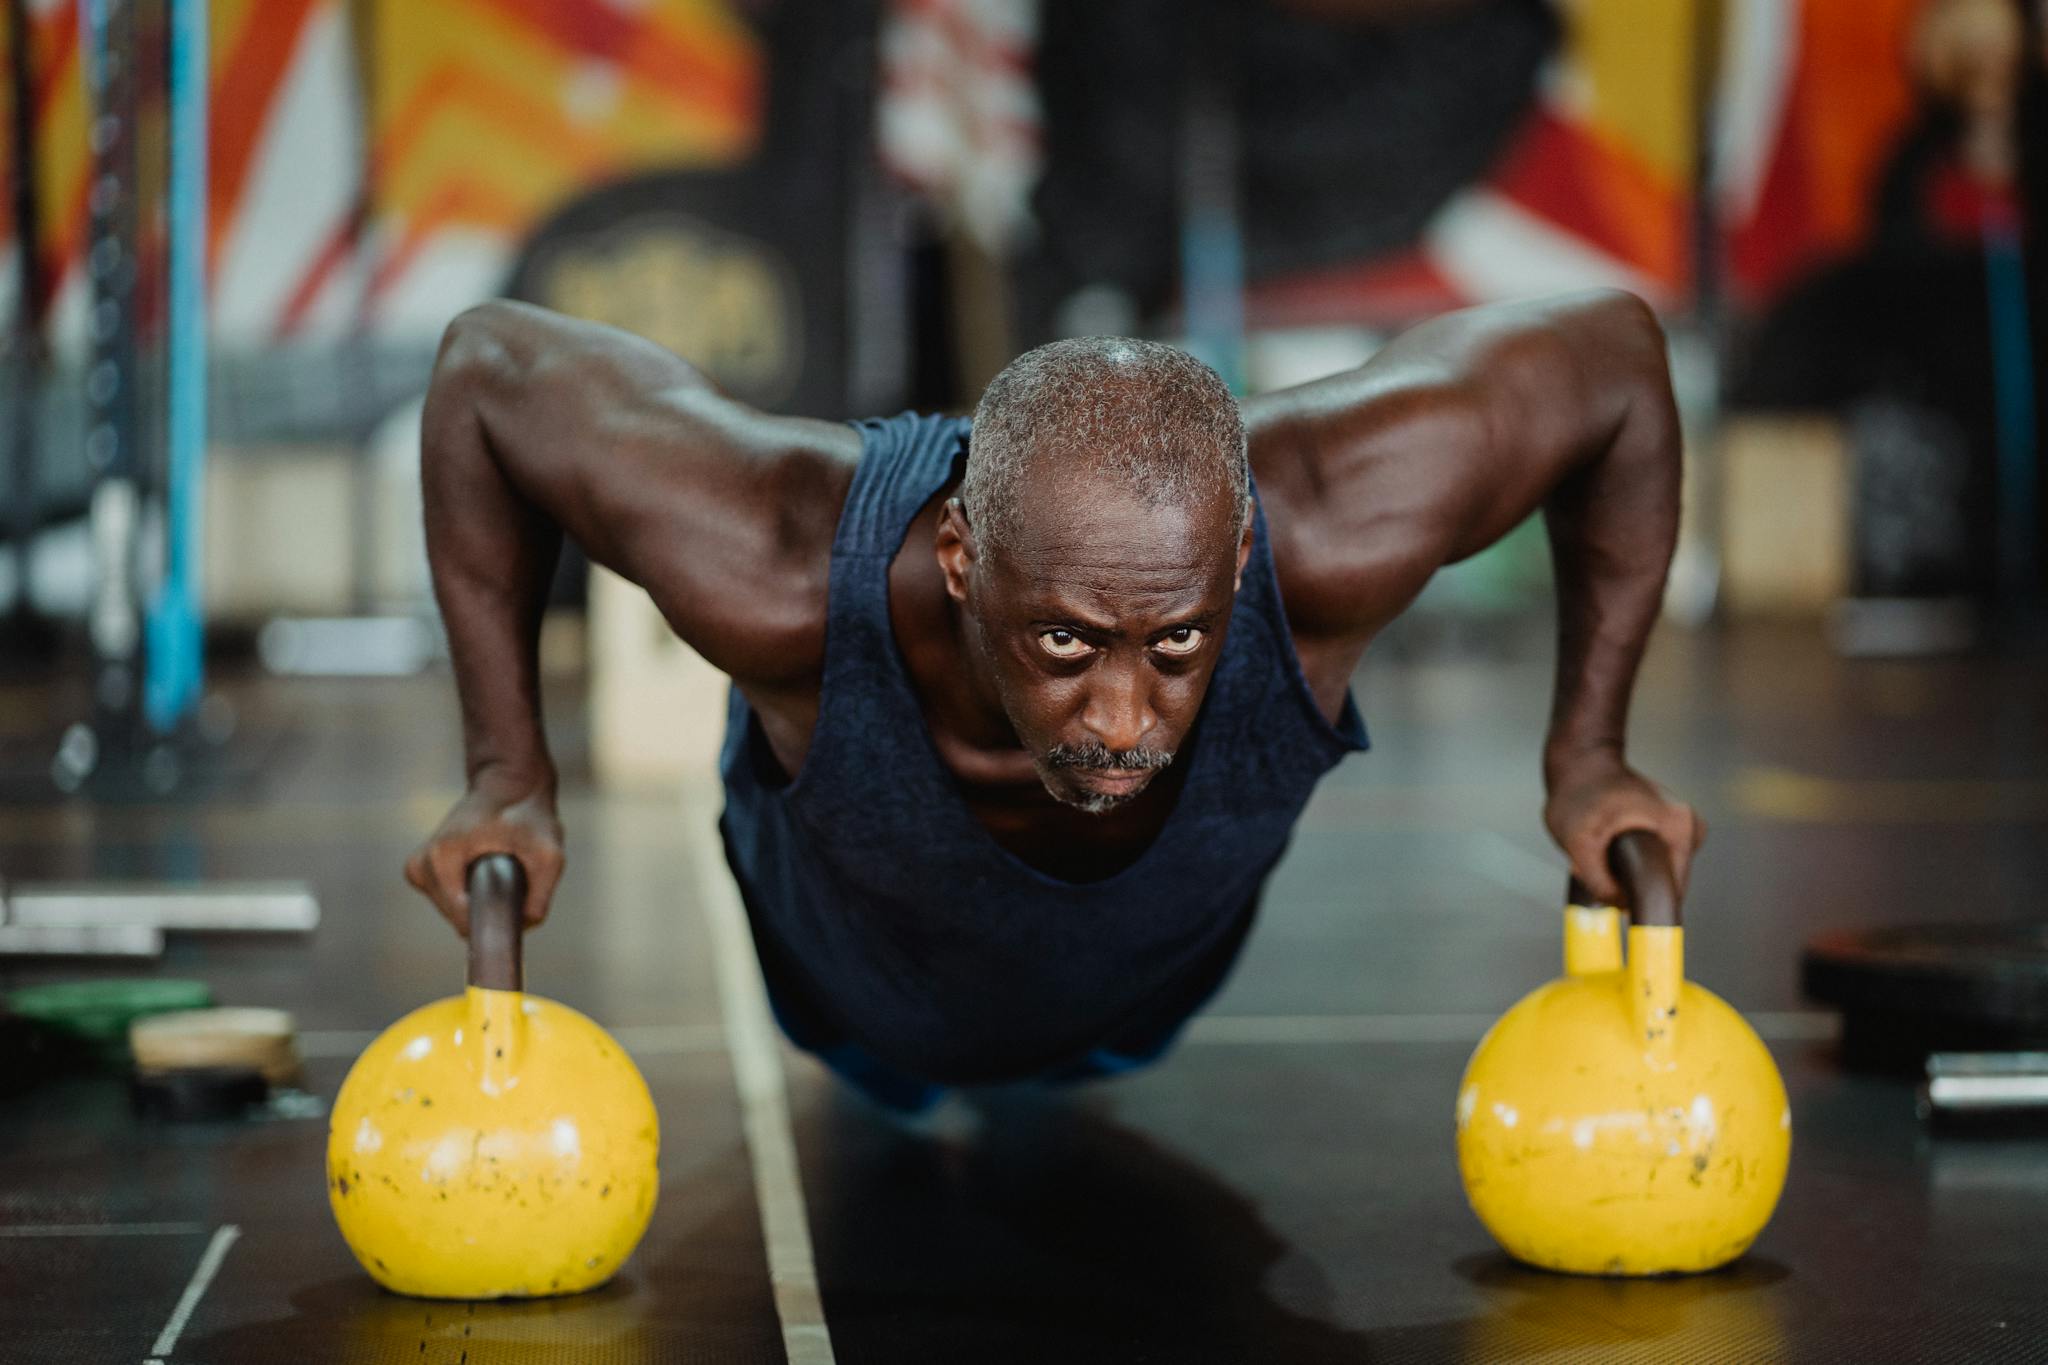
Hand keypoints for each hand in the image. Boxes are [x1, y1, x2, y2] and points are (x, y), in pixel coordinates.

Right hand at [404, 768, 563, 936]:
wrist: (508, 784)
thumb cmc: (527, 814)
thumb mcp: (549, 852)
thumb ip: (541, 895)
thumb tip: (525, 924)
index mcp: (441, 857)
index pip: (463, 918)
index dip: (495, 920)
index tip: (516, 903)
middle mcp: (421, 865)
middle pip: (458, 918)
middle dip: (490, 906)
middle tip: (513, 876)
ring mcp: (418, 868)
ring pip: (455, 913)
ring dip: (482, 898)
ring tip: (500, 868)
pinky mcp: (422, 872)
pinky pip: (451, 902)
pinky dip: (472, 893)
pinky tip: (485, 870)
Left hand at [1543, 751, 1704, 904]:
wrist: (1579, 762)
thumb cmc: (1579, 793)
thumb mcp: (1578, 841)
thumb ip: (1598, 880)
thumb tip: (1620, 906)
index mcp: (1680, 827)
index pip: (1672, 888)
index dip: (1644, 904)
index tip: (1620, 905)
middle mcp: (1689, 826)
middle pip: (1662, 881)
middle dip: (1629, 884)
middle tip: (1600, 865)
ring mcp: (1680, 825)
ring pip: (1653, 873)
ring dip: (1626, 873)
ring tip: (1602, 850)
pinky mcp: (1667, 827)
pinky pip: (1651, 861)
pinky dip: (1628, 862)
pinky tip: (1609, 845)